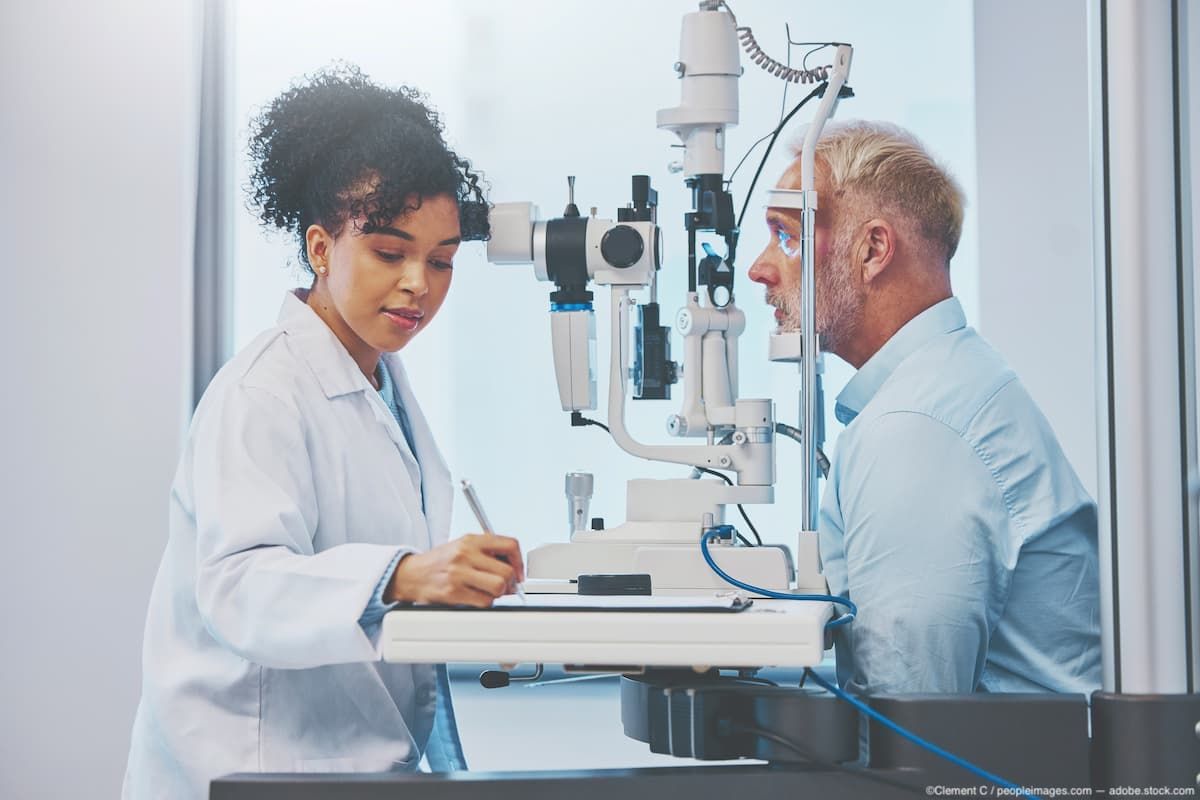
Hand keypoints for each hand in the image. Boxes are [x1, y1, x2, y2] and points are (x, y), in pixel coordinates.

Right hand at [385, 533, 524, 606]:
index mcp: (471, 540)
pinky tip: (476, 597)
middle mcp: (466, 554)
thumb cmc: (440, 561)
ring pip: (498, 587)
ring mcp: (459, 573)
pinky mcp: (453, 592)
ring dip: (498, 594)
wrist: (411, 574)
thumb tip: (515, 568)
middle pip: (506, 571)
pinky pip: (484, 602)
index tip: (519, 572)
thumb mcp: (463, 546)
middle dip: (510, 583)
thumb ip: (487, 551)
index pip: (510, 545)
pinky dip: (485, 603)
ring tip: (489, 592)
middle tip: (505, 587)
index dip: (519, 561)